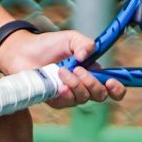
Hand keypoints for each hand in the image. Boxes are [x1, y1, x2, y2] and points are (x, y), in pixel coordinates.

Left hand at [0, 29, 125, 109]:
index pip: (112, 87)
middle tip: (79, 70)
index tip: (112, 82)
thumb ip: (85, 44)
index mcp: (92, 71)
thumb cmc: (48, 45)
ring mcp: (70, 95)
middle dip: (93, 84)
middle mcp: (83, 86)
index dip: (117, 88)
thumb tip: (88, 56)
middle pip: (101, 95)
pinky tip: (59, 84)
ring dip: (76, 85)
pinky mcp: (56, 101)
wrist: (23, 52)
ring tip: (62, 71)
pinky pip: (68, 102)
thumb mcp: (70, 38)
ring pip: (84, 98)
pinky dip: (66, 93)